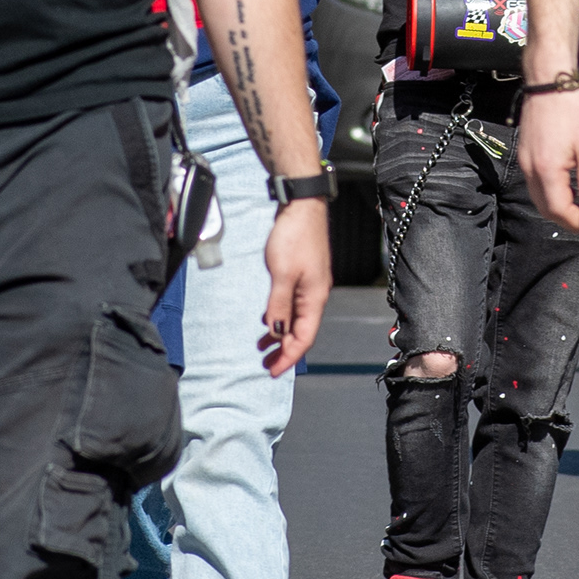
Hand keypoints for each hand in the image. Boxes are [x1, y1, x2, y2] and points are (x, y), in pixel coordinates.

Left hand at [256, 200, 330, 376]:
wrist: (302, 207)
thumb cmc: (294, 237)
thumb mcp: (281, 274)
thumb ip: (279, 305)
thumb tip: (276, 330)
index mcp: (314, 298)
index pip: (303, 338)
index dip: (289, 357)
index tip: (273, 371)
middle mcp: (315, 295)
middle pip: (301, 332)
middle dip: (284, 351)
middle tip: (266, 364)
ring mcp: (310, 285)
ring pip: (296, 319)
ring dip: (280, 334)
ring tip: (263, 347)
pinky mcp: (303, 275)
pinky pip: (292, 305)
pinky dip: (281, 317)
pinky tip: (268, 319)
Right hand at [518, 84, 578, 233]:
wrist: (550, 79)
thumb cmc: (570, 107)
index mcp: (546, 170)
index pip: (559, 211)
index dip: (578, 224)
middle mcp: (530, 168)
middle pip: (545, 209)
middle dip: (568, 219)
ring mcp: (525, 160)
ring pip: (539, 197)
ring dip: (560, 206)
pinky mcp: (526, 152)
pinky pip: (536, 182)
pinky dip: (552, 191)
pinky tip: (570, 186)